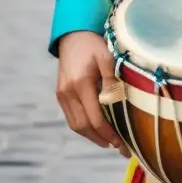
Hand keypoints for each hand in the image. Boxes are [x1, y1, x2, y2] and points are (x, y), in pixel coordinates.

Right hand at [56, 31, 128, 154]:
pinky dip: (84, 126)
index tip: (121, 143)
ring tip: (109, 141)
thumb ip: (112, 78)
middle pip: (83, 126)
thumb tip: (118, 101)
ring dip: (92, 136)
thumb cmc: (93, 45)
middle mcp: (68, 92)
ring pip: (75, 125)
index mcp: (81, 83)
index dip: (108, 133)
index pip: (95, 117)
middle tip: (119, 147)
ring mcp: (62, 94)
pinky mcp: (60, 94)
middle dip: (101, 139)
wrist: (73, 35)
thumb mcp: (106, 56)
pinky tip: (96, 128)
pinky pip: (71, 117)